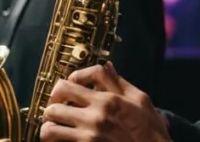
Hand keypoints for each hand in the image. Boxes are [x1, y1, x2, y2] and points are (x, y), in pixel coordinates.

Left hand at [39, 62, 170, 141]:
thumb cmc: (150, 130)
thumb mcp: (141, 101)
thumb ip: (119, 82)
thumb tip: (107, 65)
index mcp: (107, 100)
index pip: (73, 80)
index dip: (63, 82)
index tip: (64, 89)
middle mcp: (95, 116)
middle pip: (55, 101)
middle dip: (52, 104)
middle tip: (54, 108)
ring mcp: (89, 135)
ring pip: (51, 126)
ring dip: (48, 125)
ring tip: (52, 127)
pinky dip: (54, 140)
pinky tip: (58, 140)